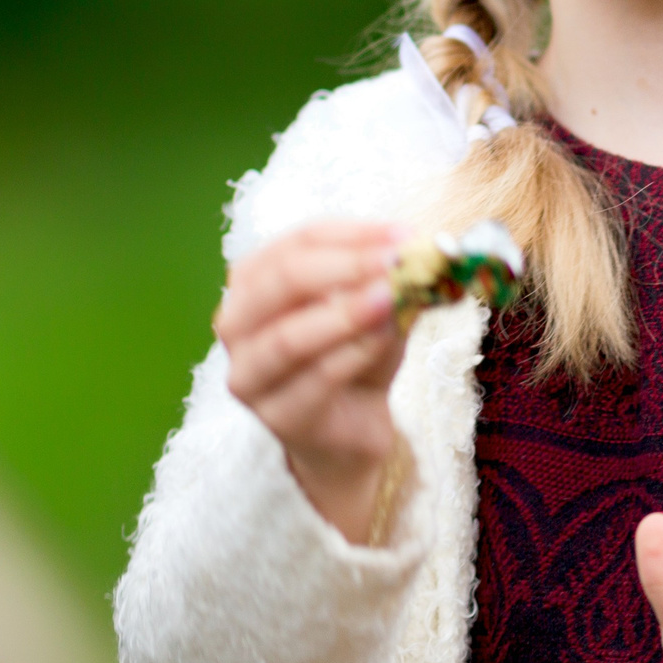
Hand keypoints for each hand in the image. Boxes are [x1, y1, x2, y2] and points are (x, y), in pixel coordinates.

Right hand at [214, 220, 408, 543]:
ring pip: (288, 336)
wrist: (352, 428)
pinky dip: (352, 353)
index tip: (404, 236)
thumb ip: (393, 282)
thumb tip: (425, 253)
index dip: (354, 234)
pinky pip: (315, 380)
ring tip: (391, 298)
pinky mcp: (276, 416)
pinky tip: (383, 338)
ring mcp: (249, 373)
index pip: (299, 241)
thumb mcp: (378, 308)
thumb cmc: (357, 355)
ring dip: (344, 313)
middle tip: (395, 263)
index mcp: (255, 280)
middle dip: (345, 266)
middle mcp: (237, 322)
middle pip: (282, 281)